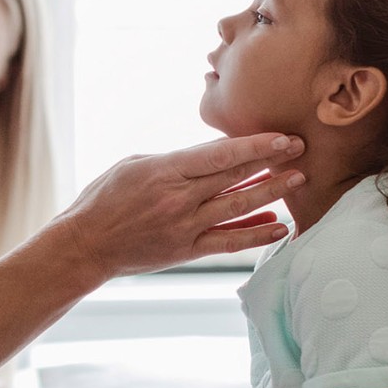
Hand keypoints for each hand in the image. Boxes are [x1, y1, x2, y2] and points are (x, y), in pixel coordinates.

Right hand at [59, 133, 303, 280]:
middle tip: (302, 149)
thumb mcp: (134, 165)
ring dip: (272, 193)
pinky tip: (279, 226)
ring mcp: (185, 227)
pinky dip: (256, 235)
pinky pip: (229, 243)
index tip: (282, 137)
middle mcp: (179, 200)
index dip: (255, 145)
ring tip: (298, 180)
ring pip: (238, 208)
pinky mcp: (186, 251)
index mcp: (165, 171)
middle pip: (236, 177)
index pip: (220, 155)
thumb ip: (175, 160)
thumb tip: (213, 155)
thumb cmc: (104, 199)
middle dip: (272, 162)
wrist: (85, 245)